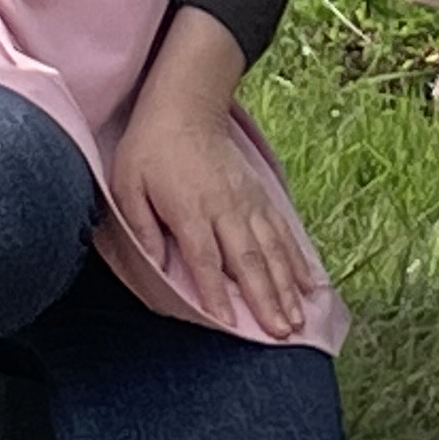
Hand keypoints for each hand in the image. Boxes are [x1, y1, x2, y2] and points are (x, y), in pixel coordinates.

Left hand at [111, 25, 317, 341]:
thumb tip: (156, 267)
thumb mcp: (127, 186)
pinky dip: (297, 258)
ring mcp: (247, 201)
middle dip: (266, 299)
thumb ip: (142, 229)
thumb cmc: (150, 150)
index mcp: (190, 210)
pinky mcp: (259, 195)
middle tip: (282, 333)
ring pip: (271, 249)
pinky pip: (282, 231)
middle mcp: (225, 208)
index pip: (205, 260)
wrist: (185, 106)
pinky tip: (310, 281)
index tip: (232, 325)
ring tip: (300, 317)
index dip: (218, 294)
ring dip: (287, 286)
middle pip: (248, 260)